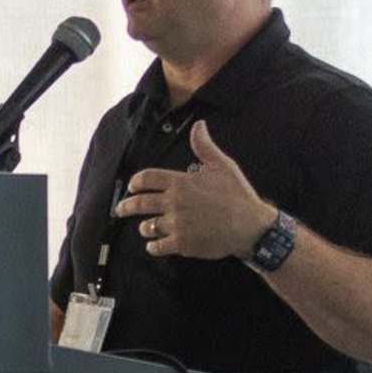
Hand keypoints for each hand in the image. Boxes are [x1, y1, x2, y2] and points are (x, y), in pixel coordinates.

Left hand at [114, 120, 277, 262]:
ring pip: (148, 226)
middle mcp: (174, 202)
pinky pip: (158, 246)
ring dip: (144, 227)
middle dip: (126, 207)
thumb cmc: (237, 195)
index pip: (147, 178)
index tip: (132, 187)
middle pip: (140, 204)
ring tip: (144, 228)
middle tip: (120, 210)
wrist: (251, 226)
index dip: (136, 182)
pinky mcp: (182, 243)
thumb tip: (198, 125)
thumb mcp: (223, 166)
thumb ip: (205, 147)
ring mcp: (176, 224)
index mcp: (180, 182)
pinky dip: (153, 247)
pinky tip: (153, 246)